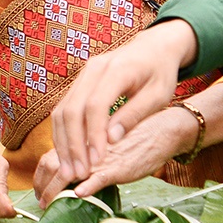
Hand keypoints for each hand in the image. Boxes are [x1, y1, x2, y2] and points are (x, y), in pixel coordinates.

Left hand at [34, 106, 192, 204]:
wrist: (163, 129)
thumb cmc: (136, 137)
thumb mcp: (108, 144)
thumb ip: (91, 154)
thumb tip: (76, 172)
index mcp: (83, 141)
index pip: (51, 156)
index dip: (40, 174)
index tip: (39, 188)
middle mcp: (86, 149)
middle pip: (50, 164)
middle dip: (40, 185)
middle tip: (39, 200)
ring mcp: (100, 160)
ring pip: (68, 174)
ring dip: (54, 191)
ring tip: (48, 204)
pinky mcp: (118, 168)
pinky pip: (99, 178)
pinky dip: (87, 186)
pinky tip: (79, 194)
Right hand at [49, 21, 197, 182]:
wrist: (153, 47)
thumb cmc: (160, 73)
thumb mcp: (158, 95)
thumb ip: (134, 115)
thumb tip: (110, 140)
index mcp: (116, 70)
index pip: (95, 106)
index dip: (92, 136)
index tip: (96, 161)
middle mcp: (93, 69)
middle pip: (71, 110)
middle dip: (72, 145)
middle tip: (77, 174)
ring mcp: (83, 75)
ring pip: (61, 111)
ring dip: (63, 143)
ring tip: (69, 171)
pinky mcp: (79, 83)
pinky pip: (63, 109)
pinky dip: (63, 134)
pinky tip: (69, 155)